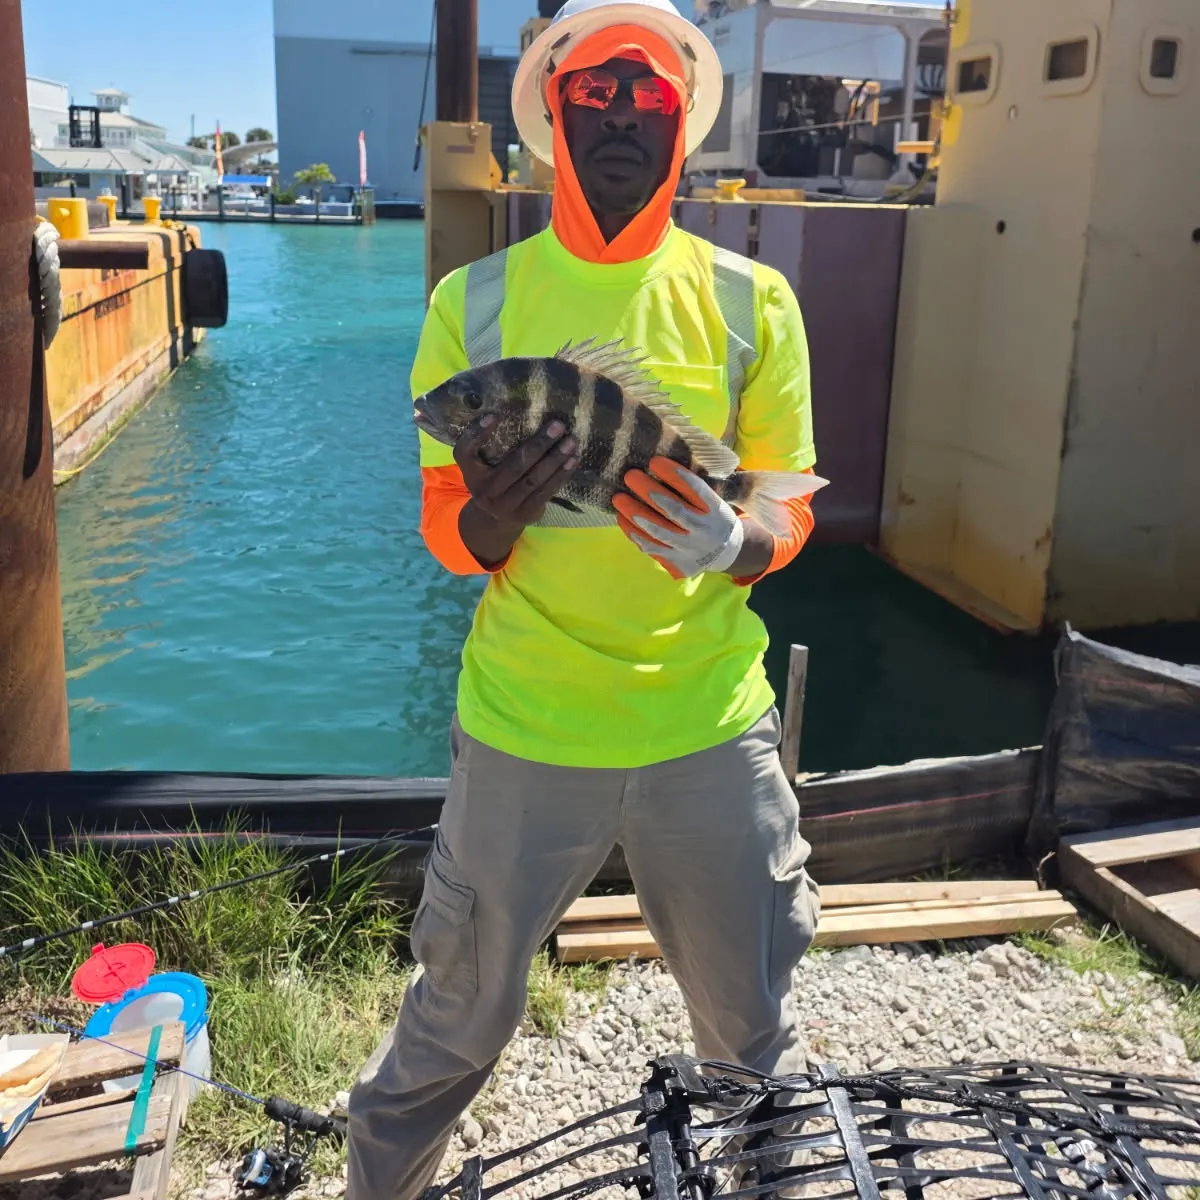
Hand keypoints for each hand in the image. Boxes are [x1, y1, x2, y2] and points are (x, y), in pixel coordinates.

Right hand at [453, 414, 577, 566]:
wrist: (494, 519)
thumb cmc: (492, 479)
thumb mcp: (482, 465)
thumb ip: (490, 444)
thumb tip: (522, 409)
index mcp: (470, 473)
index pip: (464, 452)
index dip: (477, 434)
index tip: (495, 415)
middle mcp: (484, 491)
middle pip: (514, 465)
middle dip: (539, 444)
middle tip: (557, 425)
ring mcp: (504, 505)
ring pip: (533, 480)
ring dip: (555, 459)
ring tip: (570, 441)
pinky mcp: (524, 514)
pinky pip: (545, 492)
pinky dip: (560, 475)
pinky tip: (572, 460)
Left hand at [613, 457, 745, 578]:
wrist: (725, 553)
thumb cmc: (712, 517)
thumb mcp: (713, 500)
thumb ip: (692, 488)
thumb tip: (659, 463)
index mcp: (714, 509)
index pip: (695, 489)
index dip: (674, 475)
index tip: (655, 461)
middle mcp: (702, 529)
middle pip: (674, 510)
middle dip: (650, 492)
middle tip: (630, 476)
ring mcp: (688, 547)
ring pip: (659, 531)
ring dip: (636, 513)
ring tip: (619, 498)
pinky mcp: (674, 560)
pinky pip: (651, 546)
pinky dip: (634, 532)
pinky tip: (621, 518)